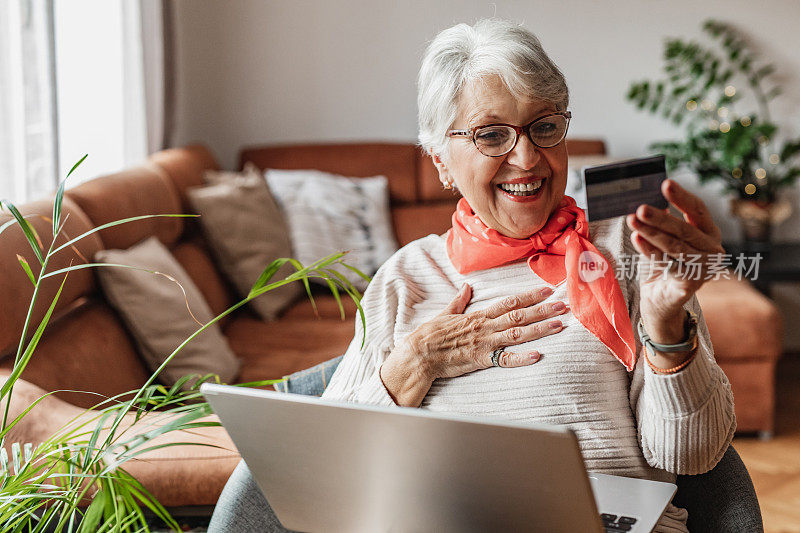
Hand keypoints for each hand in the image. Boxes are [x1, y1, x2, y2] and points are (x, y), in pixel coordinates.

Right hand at [380, 284, 566, 405]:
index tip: (547, 290)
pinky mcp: (481, 359)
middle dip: (543, 309)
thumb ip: (459, 300)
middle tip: (563, 305)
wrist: (420, 354)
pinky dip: (522, 358)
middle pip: (519, 315)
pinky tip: (539, 355)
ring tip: (560, 325)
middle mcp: (485, 327)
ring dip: (540, 329)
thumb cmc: (431, 334)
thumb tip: (467, 286)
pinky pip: (505, 359)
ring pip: (517, 333)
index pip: (509, 302)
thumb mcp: (446, 313)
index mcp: (478, 315)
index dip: (529, 296)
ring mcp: (485, 343)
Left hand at [626, 179, 722, 347]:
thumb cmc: (662, 264)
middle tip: (640, 208)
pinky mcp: (692, 283)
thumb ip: (661, 221)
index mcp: (709, 232)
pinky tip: (637, 238)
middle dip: (660, 217)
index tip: (665, 184)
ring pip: (674, 246)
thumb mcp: (662, 238)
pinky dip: (650, 250)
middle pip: (684, 229)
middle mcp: (712, 249)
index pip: (698, 210)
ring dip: (651, 232)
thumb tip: (647, 198)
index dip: (682, 197)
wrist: (659, 300)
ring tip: (632, 220)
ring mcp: (705, 267)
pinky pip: (667, 263)